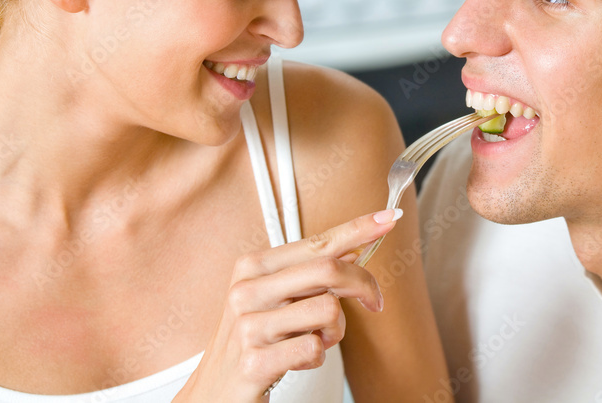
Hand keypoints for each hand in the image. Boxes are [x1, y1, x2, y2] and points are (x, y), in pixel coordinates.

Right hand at [174, 208, 402, 401]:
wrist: (212, 391)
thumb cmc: (250, 341)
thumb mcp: (273, 299)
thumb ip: (309, 273)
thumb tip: (354, 248)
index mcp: (253, 266)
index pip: (317, 242)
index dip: (357, 229)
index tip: (389, 216)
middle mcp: (247, 289)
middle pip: (328, 270)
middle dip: (363, 284)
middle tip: (374, 301)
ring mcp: (249, 325)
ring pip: (328, 311)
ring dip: (335, 331)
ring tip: (315, 338)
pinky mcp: (256, 360)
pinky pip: (315, 348)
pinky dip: (318, 356)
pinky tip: (298, 358)